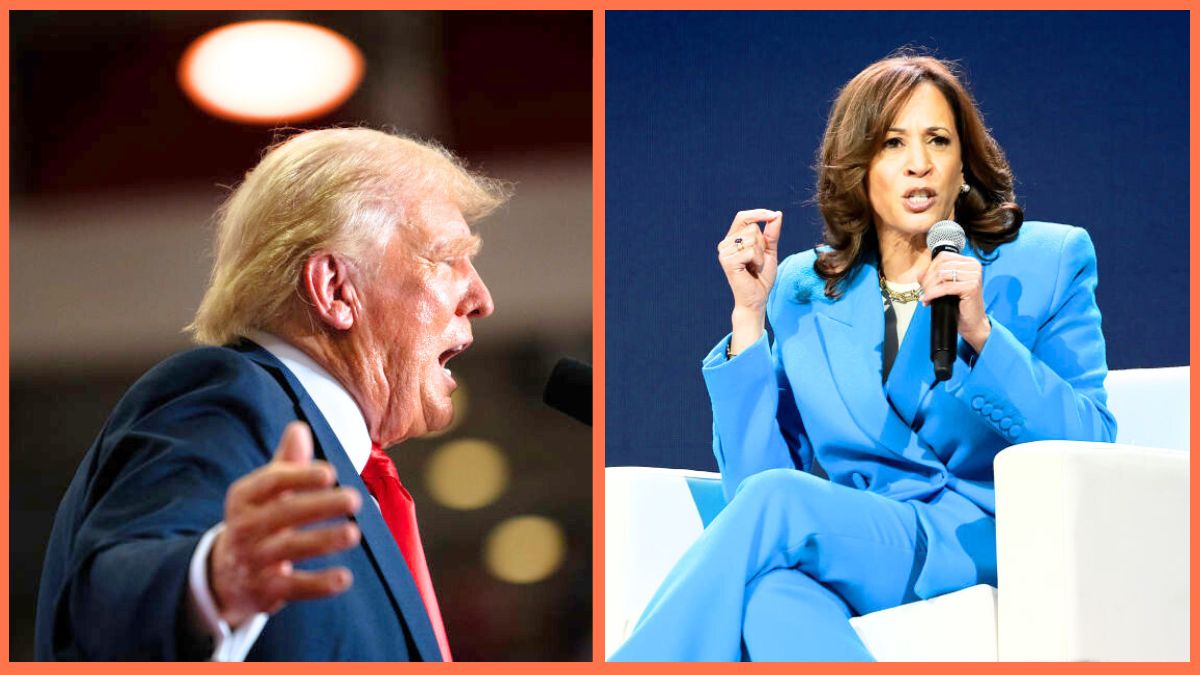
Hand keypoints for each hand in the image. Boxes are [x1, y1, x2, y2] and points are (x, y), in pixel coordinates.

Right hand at [209, 421, 362, 627]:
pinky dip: (318, 584)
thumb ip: (286, 463)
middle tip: (354, 498)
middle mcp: (244, 527)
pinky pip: (292, 587)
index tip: (329, 473)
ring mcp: (253, 560)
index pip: (271, 482)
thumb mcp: (265, 492)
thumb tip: (299, 427)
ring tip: (354, 533)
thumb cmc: (258, 520)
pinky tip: (344, 579)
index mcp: (245, 497)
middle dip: (319, 506)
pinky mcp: (264, 591)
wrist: (224, 575)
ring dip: (322, 541)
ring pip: (288, 549)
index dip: (299, 477)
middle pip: (283, 514)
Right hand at [717, 209, 782, 351]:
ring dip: (760, 254)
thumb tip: (777, 214)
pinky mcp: (728, 261)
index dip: (758, 213)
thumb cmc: (761, 276)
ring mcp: (724, 252)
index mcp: (732, 239)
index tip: (773, 215)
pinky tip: (752, 270)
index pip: (743, 217)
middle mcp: (725, 243)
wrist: (757, 298)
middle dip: (762, 243)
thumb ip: (772, 233)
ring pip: (752, 238)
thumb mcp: (770, 250)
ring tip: (754, 266)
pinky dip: (758, 261)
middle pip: (751, 227)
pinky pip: (751, 251)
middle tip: (757, 260)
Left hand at [918, 252, 989, 351]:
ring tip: (926, 297)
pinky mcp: (971, 287)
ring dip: (929, 287)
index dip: (929, 269)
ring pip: (941, 275)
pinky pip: (944, 287)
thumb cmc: (960, 305)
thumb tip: (918, 273)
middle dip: (927, 280)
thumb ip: (933, 278)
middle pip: (940, 266)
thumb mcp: (945, 288)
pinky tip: (927, 300)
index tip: (924, 281)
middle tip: (923, 292)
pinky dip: (932, 294)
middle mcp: (973, 266)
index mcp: (969, 262)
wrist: (973, 322)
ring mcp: (974, 276)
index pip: (943, 257)